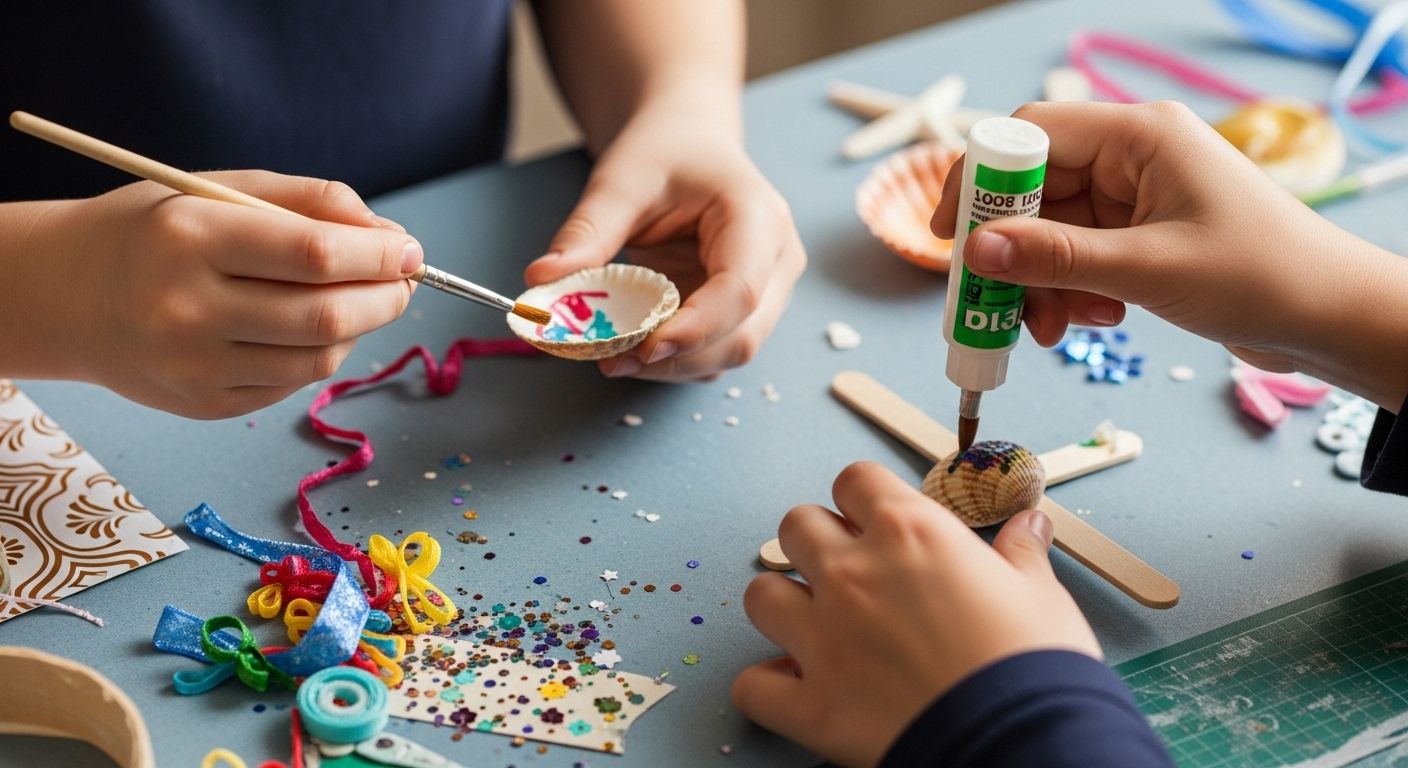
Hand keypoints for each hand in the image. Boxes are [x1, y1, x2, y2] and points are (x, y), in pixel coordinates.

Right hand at [36, 171, 420, 417]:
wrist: (69, 295)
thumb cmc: (160, 231)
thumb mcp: (222, 189)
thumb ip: (311, 203)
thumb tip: (392, 240)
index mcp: (191, 237)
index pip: (315, 255)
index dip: (379, 256)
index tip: (410, 250)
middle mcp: (188, 307)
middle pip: (326, 315)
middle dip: (386, 297)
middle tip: (404, 281)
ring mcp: (195, 366)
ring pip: (320, 357)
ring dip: (360, 328)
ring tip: (359, 300)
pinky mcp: (206, 404)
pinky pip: (294, 383)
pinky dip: (322, 353)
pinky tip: (310, 328)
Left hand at [524, 109, 804, 380]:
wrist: (687, 144)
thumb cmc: (665, 152)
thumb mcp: (620, 180)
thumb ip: (587, 231)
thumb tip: (541, 278)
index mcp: (759, 220)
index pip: (740, 290)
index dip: (696, 329)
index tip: (643, 350)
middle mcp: (775, 263)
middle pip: (741, 335)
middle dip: (677, 359)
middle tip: (610, 361)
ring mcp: (765, 292)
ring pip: (728, 353)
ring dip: (671, 366)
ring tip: (611, 356)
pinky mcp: (741, 313)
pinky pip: (711, 351)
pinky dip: (671, 360)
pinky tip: (631, 348)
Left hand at [732, 462, 1098, 767]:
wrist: (1023, 742)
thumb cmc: (1035, 664)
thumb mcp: (1040, 595)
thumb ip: (1020, 553)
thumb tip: (1030, 523)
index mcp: (908, 532)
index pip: (855, 480)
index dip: (865, 498)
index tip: (880, 519)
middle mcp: (853, 574)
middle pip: (797, 526)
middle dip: (817, 541)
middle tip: (849, 569)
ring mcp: (823, 637)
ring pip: (761, 594)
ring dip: (783, 604)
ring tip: (814, 623)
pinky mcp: (811, 703)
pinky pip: (752, 685)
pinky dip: (768, 686)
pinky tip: (794, 686)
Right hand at [931, 101, 1407, 410]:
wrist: (1333, 318)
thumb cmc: (1262, 276)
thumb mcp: (1146, 270)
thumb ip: (1055, 257)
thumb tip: (976, 250)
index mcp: (1140, 136)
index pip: (1031, 134)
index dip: (982, 181)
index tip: (952, 235)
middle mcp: (1133, 156)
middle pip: (1034, 190)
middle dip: (1014, 251)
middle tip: (994, 303)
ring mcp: (1137, 196)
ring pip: (1052, 231)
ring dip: (1043, 282)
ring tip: (1058, 328)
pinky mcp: (1142, 234)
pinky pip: (1079, 255)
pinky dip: (1071, 290)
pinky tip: (1098, 318)